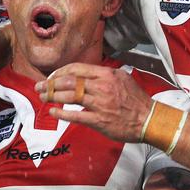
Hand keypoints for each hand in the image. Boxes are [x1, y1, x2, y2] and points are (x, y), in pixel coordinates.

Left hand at [34, 63, 151, 142]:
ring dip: (52, 96)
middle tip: (40, 87)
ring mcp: (100, 104)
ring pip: (70, 96)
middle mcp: (102, 87)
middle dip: (50, 83)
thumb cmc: (136, 100)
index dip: (60, 72)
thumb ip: (104, 75)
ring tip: (42, 97)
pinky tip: (53, 111)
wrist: (149, 119)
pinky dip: (62, 113)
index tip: (51, 77)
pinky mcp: (99, 121)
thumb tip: (87, 73)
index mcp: (106, 75)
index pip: (76, 68)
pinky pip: (76, 115)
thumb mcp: (122, 78)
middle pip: (69, 81)